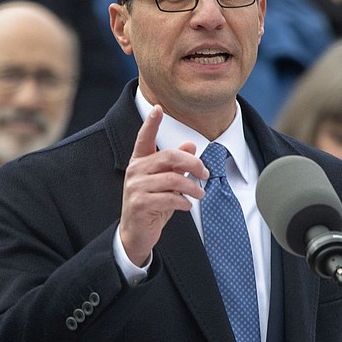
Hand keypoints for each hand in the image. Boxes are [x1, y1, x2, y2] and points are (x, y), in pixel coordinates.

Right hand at [119, 105, 208, 265]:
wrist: (136, 233)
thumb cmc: (153, 204)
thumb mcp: (166, 182)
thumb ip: (176, 164)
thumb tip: (190, 145)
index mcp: (140, 162)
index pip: (144, 138)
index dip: (151, 123)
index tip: (158, 108)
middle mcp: (135, 171)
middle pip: (170, 157)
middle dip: (193, 164)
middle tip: (206, 174)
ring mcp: (135, 187)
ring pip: (173, 179)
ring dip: (193, 187)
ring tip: (200, 194)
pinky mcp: (140, 204)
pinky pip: (169, 198)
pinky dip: (184, 202)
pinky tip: (187, 206)